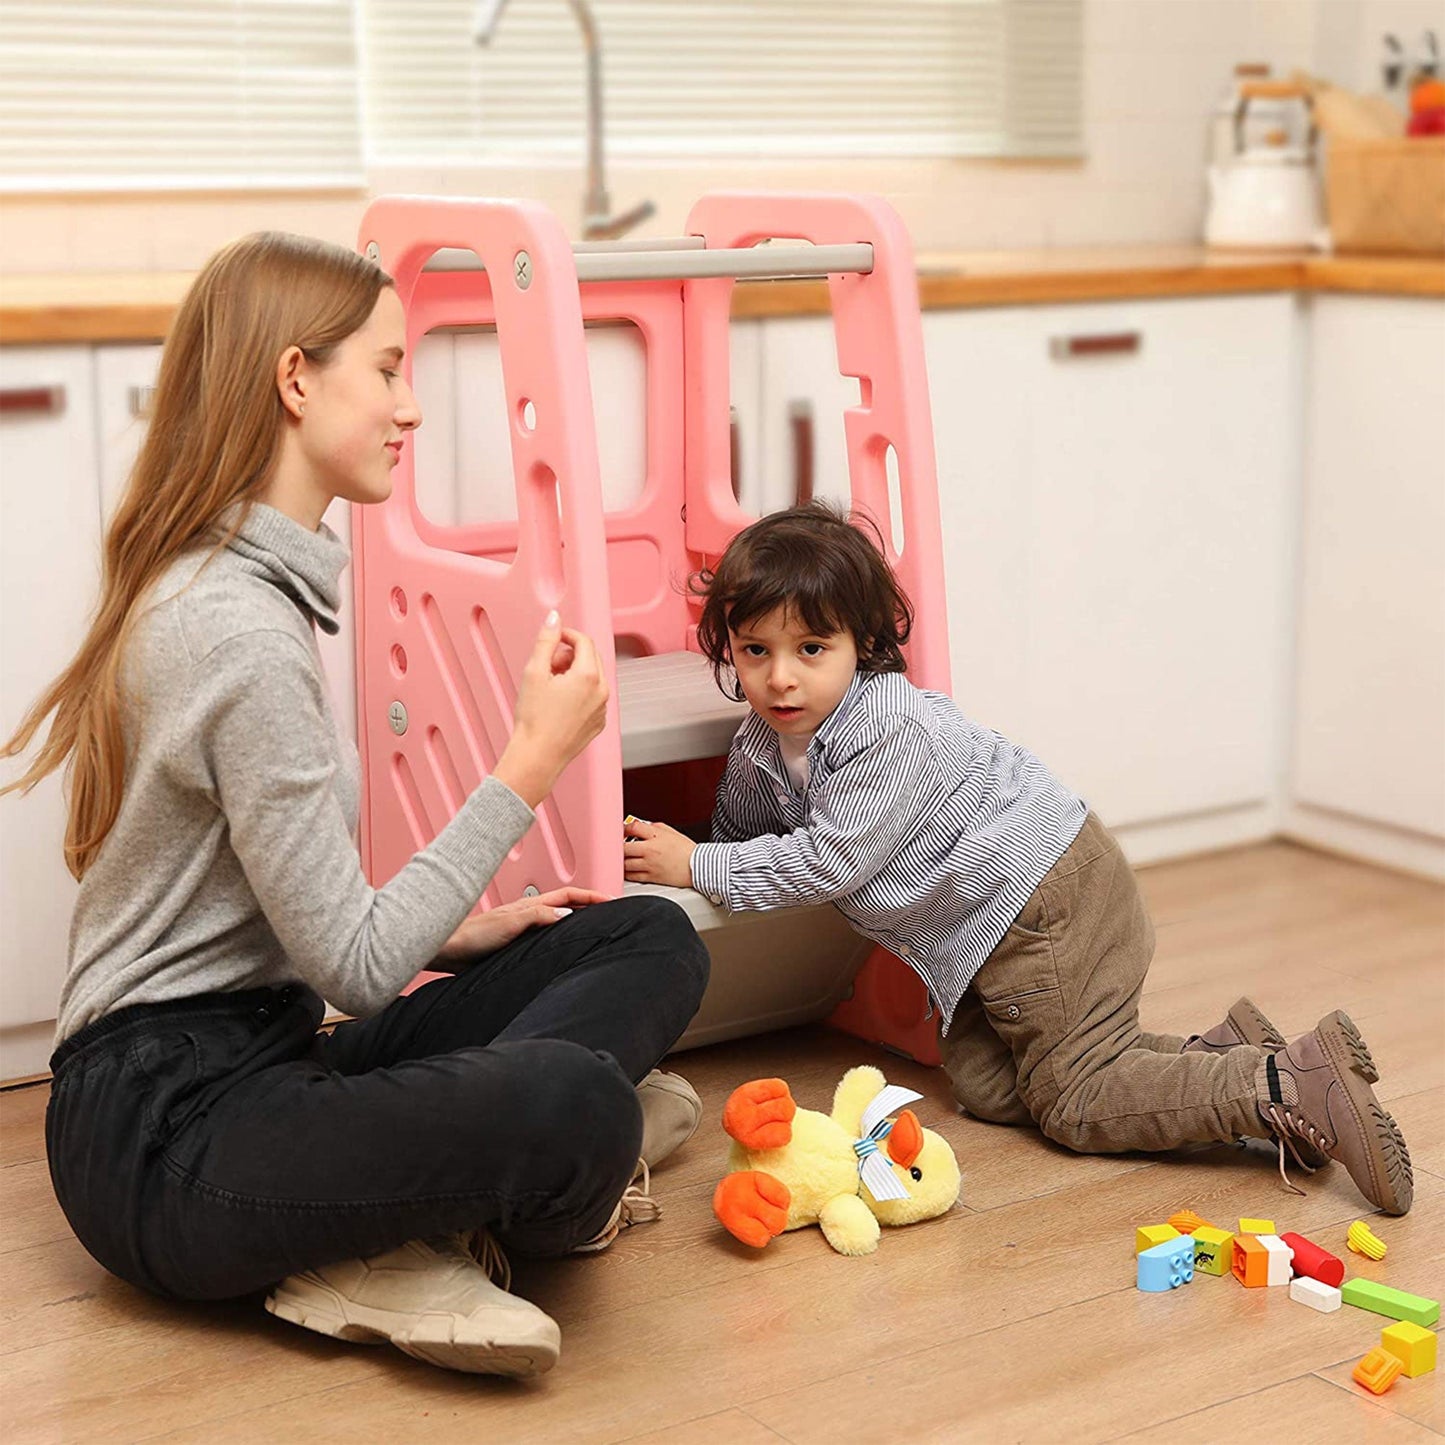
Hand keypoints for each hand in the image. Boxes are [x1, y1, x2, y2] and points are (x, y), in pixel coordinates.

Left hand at [433, 887, 610, 967]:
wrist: (449, 950)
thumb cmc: (472, 936)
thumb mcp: (510, 924)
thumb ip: (537, 917)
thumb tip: (567, 914)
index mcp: (530, 906)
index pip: (568, 896)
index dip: (590, 897)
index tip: (609, 900)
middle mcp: (528, 915)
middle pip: (565, 906)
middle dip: (588, 906)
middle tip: (608, 913)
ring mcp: (522, 929)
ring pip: (556, 921)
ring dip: (576, 922)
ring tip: (593, 929)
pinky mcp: (515, 945)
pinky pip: (546, 939)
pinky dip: (561, 939)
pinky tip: (563, 949)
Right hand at [493, 612, 608, 807]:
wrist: (537, 756)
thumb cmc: (534, 720)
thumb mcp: (534, 672)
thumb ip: (546, 640)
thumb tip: (554, 618)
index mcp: (589, 676)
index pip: (584, 641)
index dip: (566, 635)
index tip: (553, 638)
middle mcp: (602, 691)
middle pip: (590, 657)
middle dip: (569, 655)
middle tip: (547, 666)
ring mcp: (602, 709)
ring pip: (592, 678)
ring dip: (573, 674)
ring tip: (550, 687)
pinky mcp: (598, 723)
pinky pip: (592, 697)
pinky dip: (578, 693)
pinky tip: (558, 704)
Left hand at [622, 816, 696, 887]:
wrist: (697, 866)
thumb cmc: (686, 850)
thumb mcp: (671, 832)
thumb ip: (654, 827)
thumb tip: (640, 825)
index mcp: (656, 836)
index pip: (633, 827)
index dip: (624, 828)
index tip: (622, 831)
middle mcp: (650, 850)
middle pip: (623, 848)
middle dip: (618, 846)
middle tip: (618, 846)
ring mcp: (649, 865)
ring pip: (625, 864)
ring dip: (621, 860)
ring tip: (623, 858)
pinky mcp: (651, 877)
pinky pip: (632, 876)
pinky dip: (626, 873)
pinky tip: (627, 869)